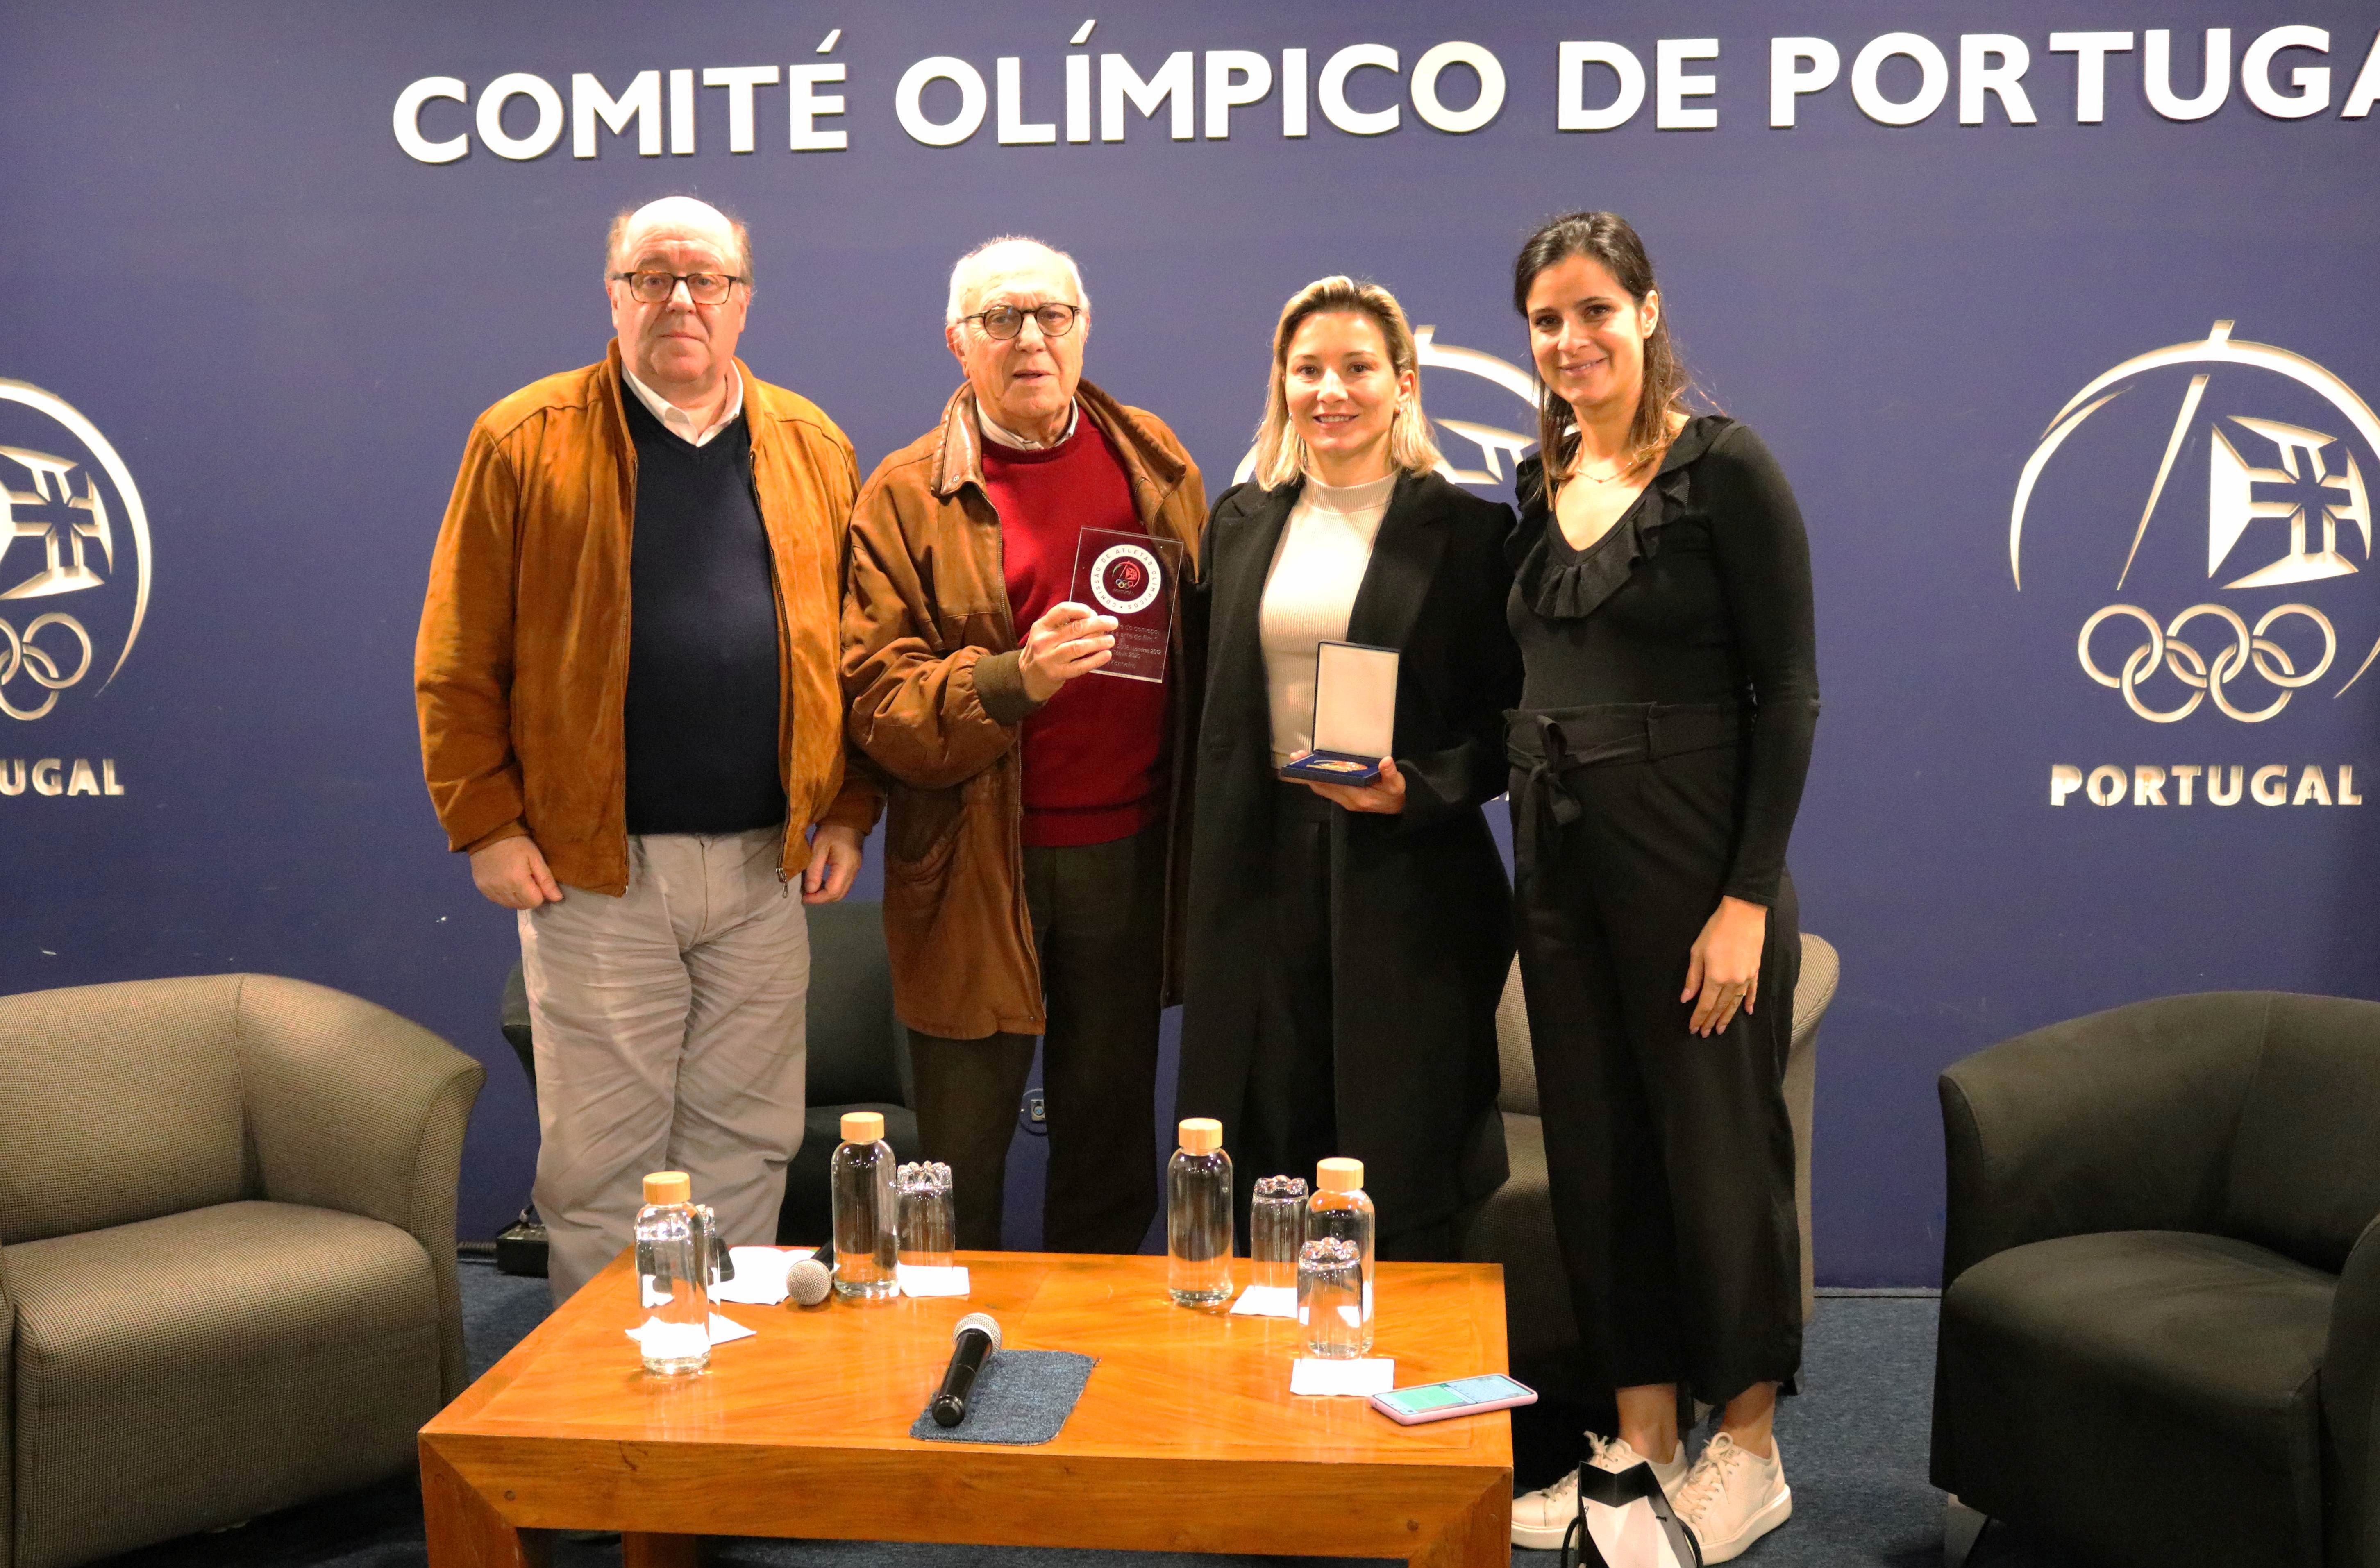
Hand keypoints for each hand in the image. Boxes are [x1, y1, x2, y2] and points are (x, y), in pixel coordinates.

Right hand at [470, 835, 560, 908]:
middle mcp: (502, 889)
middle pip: (522, 905)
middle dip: (529, 896)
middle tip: (528, 879)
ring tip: (516, 880)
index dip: (540, 894)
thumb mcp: (535, 857)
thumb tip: (557, 898)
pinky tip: (505, 882)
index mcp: (517, 880)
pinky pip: (497, 901)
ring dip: (517, 897)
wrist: (489, 834)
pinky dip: (504, 895)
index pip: (534, 902)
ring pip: (510, 905)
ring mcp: (489, 889)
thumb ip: (546, 880)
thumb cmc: (516, 843)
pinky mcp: (481, 888)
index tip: (537, 881)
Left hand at [803, 823, 864, 903]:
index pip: (833, 891)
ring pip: (842, 891)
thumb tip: (810, 890)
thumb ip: (814, 869)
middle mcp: (853, 872)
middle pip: (839, 895)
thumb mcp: (819, 847)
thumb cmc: (832, 830)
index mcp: (846, 867)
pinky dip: (832, 888)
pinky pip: (844, 885)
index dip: (818, 898)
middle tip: (806, 895)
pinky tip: (821, 882)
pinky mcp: (854, 868)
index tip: (804, 897)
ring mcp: (855, 871)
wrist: (848, 819)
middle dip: (822, 899)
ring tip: (812, 890)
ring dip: (827, 894)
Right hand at [1018, 601, 1116, 701]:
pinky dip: (1095, 660)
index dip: (1080, 609)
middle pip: (1075, 628)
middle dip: (1098, 624)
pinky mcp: (1057, 674)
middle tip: (1113, 623)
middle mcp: (1043, 641)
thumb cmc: (1043, 651)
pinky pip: (1080, 666)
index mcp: (1041, 626)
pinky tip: (1106, 655)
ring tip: (1111, 640)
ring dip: (1098, 642)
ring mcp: (1050, 658)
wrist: (1028, 677)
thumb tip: (1095, 619)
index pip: (1062, 611)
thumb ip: (1064, 625)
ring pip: (1079, 647)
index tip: (1093, 612)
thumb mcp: (1046, 633)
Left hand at [1297, 753, 1405, 813]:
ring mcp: (1344, 801)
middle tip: (1296, 756)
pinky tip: (1311, 767)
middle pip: (1322, 786)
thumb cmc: (1394, 794)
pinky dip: (1316, 778)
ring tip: (1299, 759)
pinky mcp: (1343, 799)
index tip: (1307, 764)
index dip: (1319, 775)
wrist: (1397, 808)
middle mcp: (1348, 800)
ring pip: (1321, 788)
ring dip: (1309, 775)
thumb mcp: (1396, 785)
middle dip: (1308, 772)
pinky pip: (1325, 789)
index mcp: (1359, 796)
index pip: (1334, 785)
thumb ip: (1391, 774)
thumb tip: (1385, 761)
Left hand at [1682, 895, 1768, 1035]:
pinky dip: (1749, 1002)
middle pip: (1720, 1007)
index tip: (1693, 1029)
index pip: (1705, 1005)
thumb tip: (1686, 999)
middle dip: (1711, 1021)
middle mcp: (1733, 982)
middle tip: (1705, 1033)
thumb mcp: (1697, 952)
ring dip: (1727, 1017)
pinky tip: (1748, 1012)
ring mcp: (1746, 978)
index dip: (1698, 1018)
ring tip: (1721, 1029)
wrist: (1743, 913)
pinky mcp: (1756, 971)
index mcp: (1716, 978)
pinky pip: (1752, 991)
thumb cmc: (1715, 930)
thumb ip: (1693, 978)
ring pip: (1735, 1003)